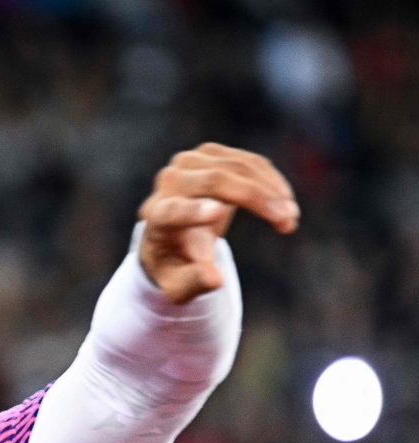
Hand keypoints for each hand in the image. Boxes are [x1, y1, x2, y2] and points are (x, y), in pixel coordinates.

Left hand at [138, 142, 298, 303]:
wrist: (173, 233)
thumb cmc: (177, 263)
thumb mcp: (180, 284)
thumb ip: (194, 282)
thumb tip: (215, 279)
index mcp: (155, 217)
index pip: (170, 211)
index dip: (191, 211)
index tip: (216, 213)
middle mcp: (168, 183)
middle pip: (213, 181)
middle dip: (254, 198)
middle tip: (287, 222)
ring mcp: (189, 163)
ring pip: (237, 167)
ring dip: (270, 190)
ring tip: (290, 219)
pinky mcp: (211, 154)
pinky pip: (248, 162)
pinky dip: (271, 181)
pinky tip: (285, 202)